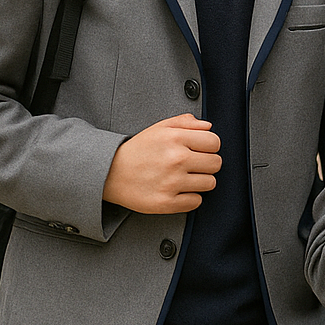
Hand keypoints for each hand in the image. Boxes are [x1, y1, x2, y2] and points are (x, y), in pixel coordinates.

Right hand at [102, 114, 220, 213]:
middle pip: (216, 163)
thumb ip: (186, 122)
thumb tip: (208, 127)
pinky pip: (196, 201)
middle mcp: (176, 159)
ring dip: (200, 181)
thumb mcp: (159, 128)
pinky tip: (178, 190)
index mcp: (175, 138)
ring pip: (210, 183)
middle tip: (193, 165)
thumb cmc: (138, 150)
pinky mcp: (166, 203)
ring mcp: (171, 182)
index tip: (200, 150)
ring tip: (185, 177)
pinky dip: (190, 198)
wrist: (108, 173)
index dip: (209, 146)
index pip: (215, 142)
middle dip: (207, 164)